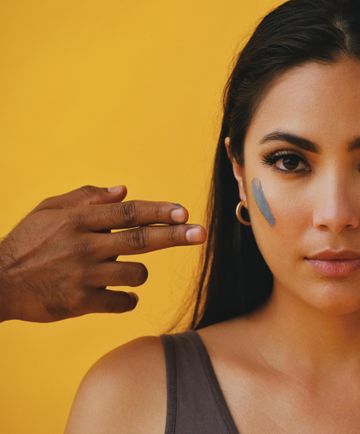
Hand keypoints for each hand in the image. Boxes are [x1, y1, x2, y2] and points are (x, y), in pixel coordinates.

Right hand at [0, 185, 205, 322]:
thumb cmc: (27, 243)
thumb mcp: (48, 210)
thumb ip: (86, 197)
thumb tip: (123, 190)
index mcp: (78, 219)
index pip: (128, 212)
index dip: (159, 211)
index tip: (184, 213)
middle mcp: (83, 245)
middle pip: (140, 239)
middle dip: (174, 236)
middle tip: (201, 234)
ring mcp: (82, 275)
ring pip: (135, 273)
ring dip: (140, 274)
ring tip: (126, 272)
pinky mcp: (79, 302)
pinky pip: (121, 301)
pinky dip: (128, 299)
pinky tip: (122, 296)